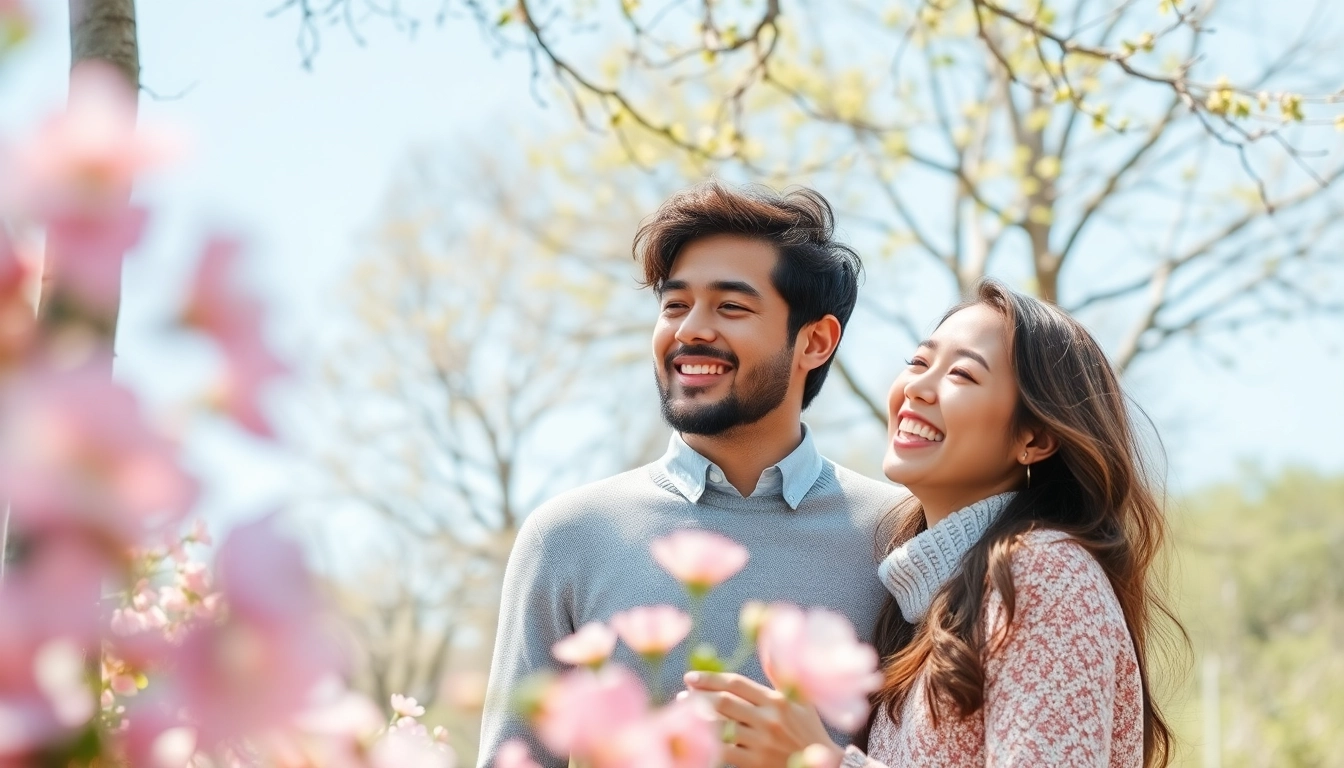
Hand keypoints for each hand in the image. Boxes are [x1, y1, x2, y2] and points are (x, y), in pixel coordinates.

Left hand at [683, 671, 842, 767]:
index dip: (710, 678)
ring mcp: (762, 743)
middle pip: (723, 703)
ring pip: (720, 726)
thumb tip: (768, 645)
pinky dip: (708, 744)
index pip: (736, 683)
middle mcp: (769, 719)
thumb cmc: (809, 731)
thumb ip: (781, 675)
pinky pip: (724, 752)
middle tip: (682, 695)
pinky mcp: (756, 764)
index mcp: (777, 700)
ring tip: (684, 714)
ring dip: (698, 719)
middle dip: (698, 697)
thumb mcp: (803, 701)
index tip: (690, 677)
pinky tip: (697, 738)